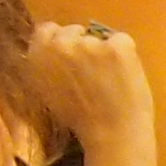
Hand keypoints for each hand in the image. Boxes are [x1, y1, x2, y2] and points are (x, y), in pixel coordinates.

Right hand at [22, 21, 160, 165]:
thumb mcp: (49, 93)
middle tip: (93, 70)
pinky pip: (122, 41)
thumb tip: (54, 53)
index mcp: (39, 56)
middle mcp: (61, 44)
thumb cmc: (81, 122)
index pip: (47, 30)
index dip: (61, 41)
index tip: (71, 56)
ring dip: (104, 51)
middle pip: (73, 30)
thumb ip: (48, 68)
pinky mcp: (117, 46)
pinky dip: (126, 54)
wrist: (112, 135)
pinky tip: (125, 76)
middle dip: (82, 44)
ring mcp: (90, 43)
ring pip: (99, 37)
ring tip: (111, 78)